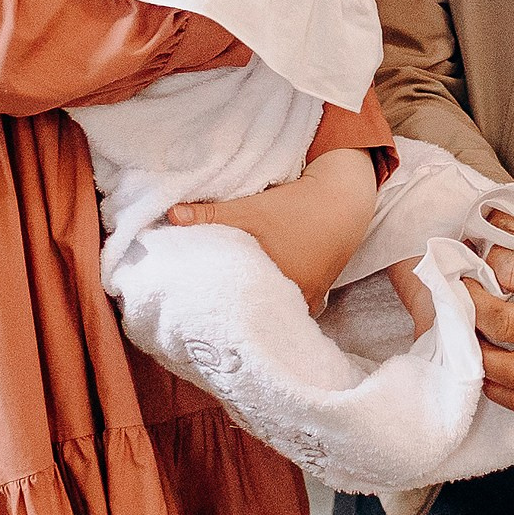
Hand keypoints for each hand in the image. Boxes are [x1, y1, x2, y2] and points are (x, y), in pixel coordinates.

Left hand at [170, 147, 376, 311]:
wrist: (343, 200)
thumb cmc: (296, 207)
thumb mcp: (251, 209)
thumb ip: (211, 214)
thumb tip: (171, 215)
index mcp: (278, 287)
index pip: (242, 310)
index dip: (219, 310)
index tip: (198, 314)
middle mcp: (297, 301)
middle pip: (259, 313)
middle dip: (236, 312)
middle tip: (206, 313)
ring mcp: (309, 300)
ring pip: (275, 311)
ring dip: (257, 306)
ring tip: (228, 308)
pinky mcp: (316, 293)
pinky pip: (290, 306)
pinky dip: (274, 302)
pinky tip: (258, 300)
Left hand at [464, 216, 513, 413]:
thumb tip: (501, 221)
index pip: (510, 271)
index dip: (486, 253)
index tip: (475, 245)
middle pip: (497, 321)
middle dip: (466, 297)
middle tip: (457, 281)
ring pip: (504, 371)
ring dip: (472, 347)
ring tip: (464, 323)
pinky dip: (497, 390)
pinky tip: (484, 367)